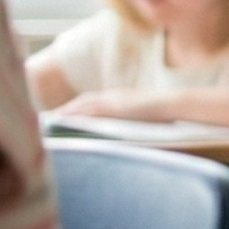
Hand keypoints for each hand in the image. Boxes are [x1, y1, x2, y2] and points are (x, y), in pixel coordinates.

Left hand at [54, 88, 170, 121]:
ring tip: (53, 120)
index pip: (96, 101)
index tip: (68, 115)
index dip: (80, 108)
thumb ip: (136, 121)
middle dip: (69, 108)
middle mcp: (116, 95)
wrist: (175, 104)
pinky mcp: (115, 106)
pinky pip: (90, 109)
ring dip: (68, 111)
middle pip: (86, 100)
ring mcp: (115, 99)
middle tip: (53, 117)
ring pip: (84, 103)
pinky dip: (76, 113)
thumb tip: (132, 133)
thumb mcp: (148, 116)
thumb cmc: (167, 113)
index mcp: (123, 98)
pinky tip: (65, 119)